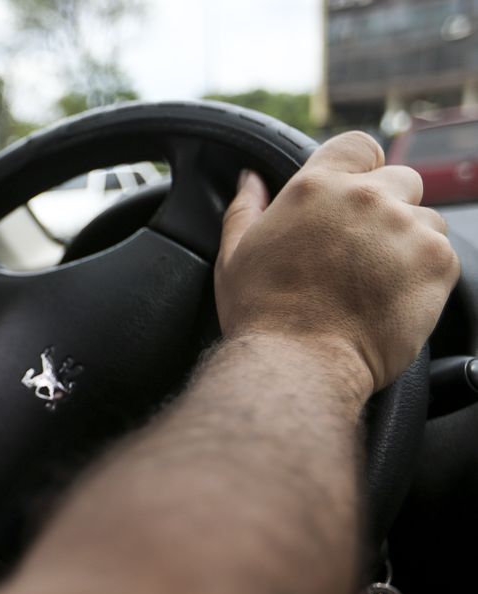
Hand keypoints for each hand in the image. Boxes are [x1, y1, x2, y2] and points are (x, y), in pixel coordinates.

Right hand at [216, 131, 458, 392]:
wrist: (298, 363)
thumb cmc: (262, 314)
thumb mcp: (235, 255)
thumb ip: (246, 209)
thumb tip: (251, 180)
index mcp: (316, 187)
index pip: (359, 146)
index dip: (360, 168)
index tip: (354, 195)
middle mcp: (366, 198)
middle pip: (401, 180)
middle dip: (386, 209)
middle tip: (360, 252)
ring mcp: (405, 228)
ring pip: (425, 220)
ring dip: (407, 242)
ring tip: (375, 283)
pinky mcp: (436, 262)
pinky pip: (441, 254)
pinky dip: (423, 274)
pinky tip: (390, 298)